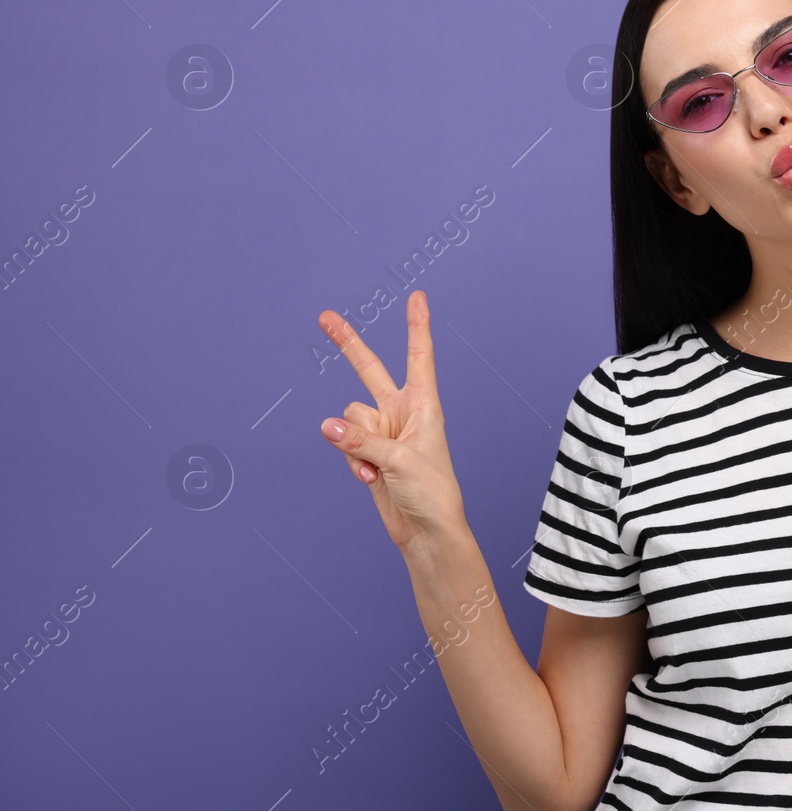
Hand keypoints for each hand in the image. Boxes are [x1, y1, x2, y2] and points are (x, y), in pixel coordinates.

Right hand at [317, 290, 465, 555]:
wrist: (426, 531)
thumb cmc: (432, 493)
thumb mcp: (399, 461)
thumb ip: (362, 439)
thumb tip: (327, 426)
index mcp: (424, 405)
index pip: (419, 356)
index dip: (417, 326)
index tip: (417, 296)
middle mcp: (402, 411)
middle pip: (369, 370)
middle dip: (347, 344)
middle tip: (324, 316)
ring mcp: (383, 431)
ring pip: (348, 419)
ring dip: (356, 445)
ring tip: (379, 468)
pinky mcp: (367, 451)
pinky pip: (344, 443)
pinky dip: (353, 461)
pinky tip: (371, 479)